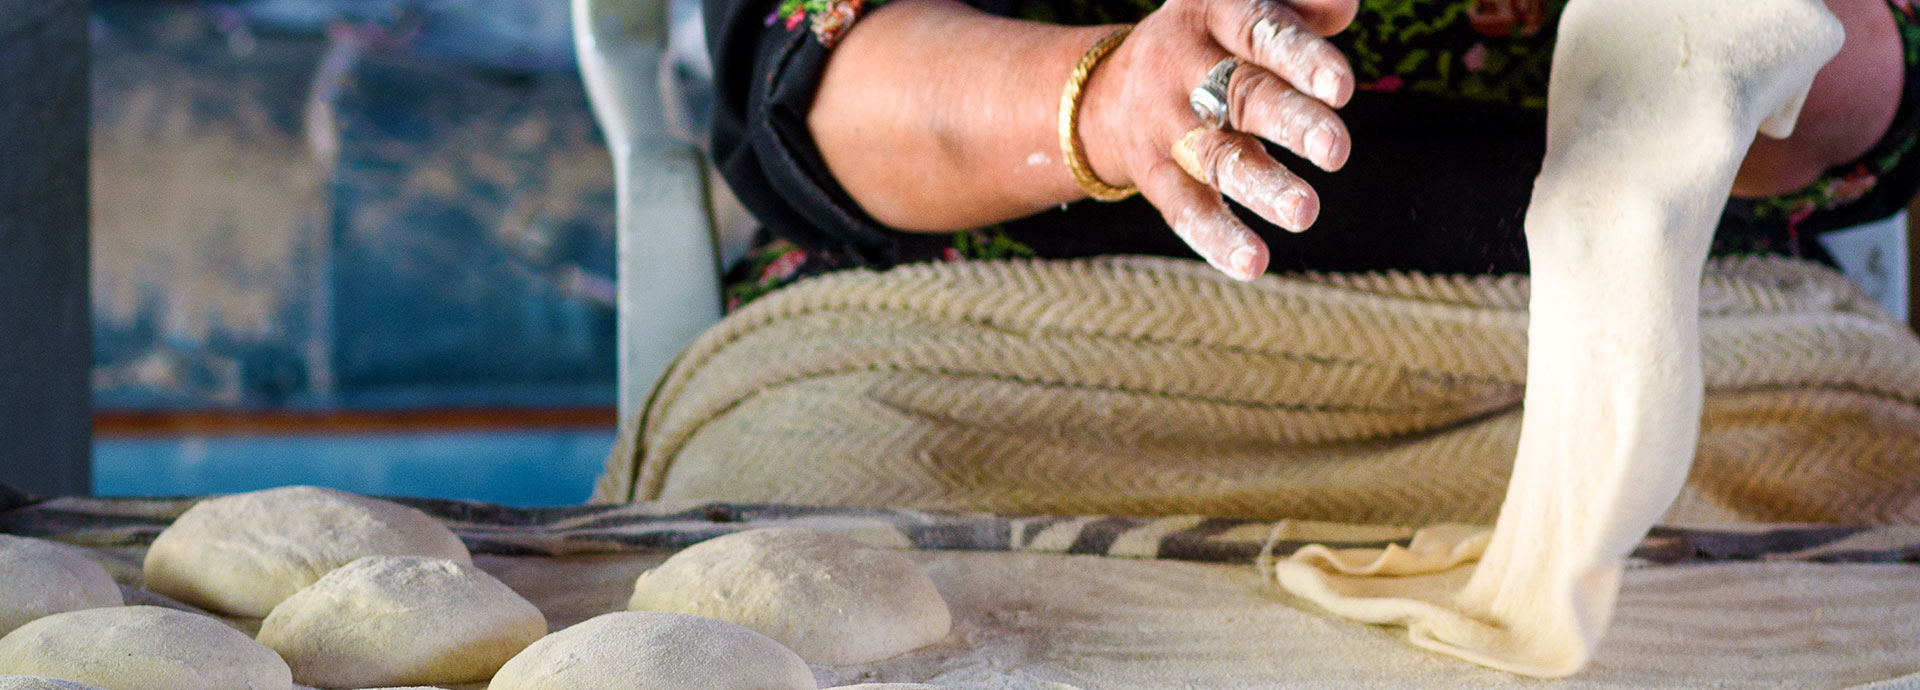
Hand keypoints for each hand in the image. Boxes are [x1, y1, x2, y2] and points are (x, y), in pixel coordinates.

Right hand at [1077, 0, 1357, 280]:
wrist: (1105, 91)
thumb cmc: (1212, 41)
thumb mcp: (1243, 7)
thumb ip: (1301, 4)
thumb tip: (1347, 3)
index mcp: (1212, 12)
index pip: (1259, 31)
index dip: (1299, 57)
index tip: (1342, 88)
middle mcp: (1182, 65)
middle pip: (1241, 94)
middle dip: (1290, 123)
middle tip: (1337, 151)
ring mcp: (1162, 122)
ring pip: (1213, 155)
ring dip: (1260, 185)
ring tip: (1305, 213)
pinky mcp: (1151, 173)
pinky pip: (1182, 207)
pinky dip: (1216, 237)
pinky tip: (1253, 264)